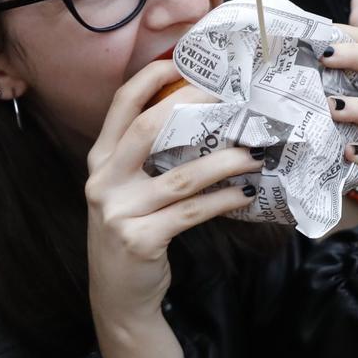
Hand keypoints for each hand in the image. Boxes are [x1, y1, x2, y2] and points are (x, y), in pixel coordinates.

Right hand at [84, 58, 262, 357]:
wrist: (118, 295)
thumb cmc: (133, 230)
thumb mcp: (128, 189)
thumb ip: (147, 156)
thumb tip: (204, 116)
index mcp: (99, 159)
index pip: (122, 104)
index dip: (154, 77)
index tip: (189, 62)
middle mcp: (103, 180)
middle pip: (149, 128)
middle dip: (194, 105)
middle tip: (235, 97)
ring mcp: (119, 211)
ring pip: (181, 175)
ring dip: (226, 161)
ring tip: (257, 153)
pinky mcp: (140, 239)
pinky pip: (192, 212)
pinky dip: (223, 200)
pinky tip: (246, 192)